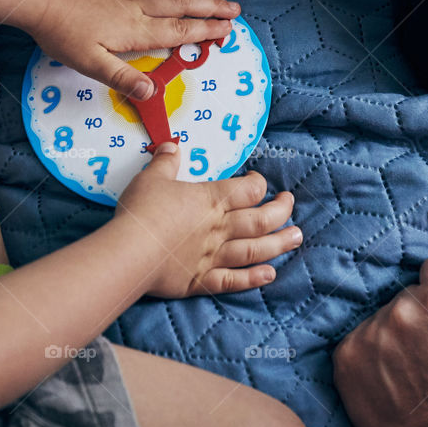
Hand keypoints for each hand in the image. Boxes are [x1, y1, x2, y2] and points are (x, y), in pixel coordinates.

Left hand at [31, 0, 239, 99]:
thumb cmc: (63, 34)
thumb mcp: (91, 64)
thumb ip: (123, 77)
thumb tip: (152, 93)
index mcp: (136, 30)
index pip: (180, 31)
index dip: (207, 30)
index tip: (229, 29)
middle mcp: (138, 6)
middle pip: (183, 4)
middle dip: (212, 6)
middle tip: (235, 8)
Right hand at [115, 141, 300, 297]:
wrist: (130, 251)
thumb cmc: (142, 211)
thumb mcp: (151, 178)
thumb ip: (165, 162)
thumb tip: (171, 146)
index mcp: (211, 200)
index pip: (249, 190)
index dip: (259, 184)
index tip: (261, 182)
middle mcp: (220, 228)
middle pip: (261, 219)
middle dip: (281, 211)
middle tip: (291, 204)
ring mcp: (214, 256)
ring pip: (256, 249)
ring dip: (279, 244)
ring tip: (296, 237)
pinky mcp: (202, 280)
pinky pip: (234, 280)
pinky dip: (253, 279)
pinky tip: (269, 276)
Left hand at [333, 230, 427, 426]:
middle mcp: (400, 309)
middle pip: (409, 291)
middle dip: (421, 311)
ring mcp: (368, 331)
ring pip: (384, 313)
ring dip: (396, 330)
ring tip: (410, 364)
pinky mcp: (344, 353)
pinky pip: (361, 334)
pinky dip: (372, 348)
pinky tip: (388, 372)